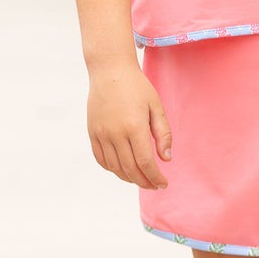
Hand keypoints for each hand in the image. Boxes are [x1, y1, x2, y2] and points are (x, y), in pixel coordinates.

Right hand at [87, 62, 172, 188]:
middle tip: (154, 186)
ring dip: (128, 178)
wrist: (109, 71)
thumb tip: (166, 159)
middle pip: (130, 169)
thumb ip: (163, 133)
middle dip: (144, 181)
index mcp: (134, 127)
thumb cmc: (137, 87)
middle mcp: (115, 133)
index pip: (145, 162)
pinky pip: (100, 158)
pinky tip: (123, 170)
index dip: (155, 177)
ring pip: (114, 167)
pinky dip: (112, 169)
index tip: (163, 184)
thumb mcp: (156, 106)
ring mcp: (101, 134)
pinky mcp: (92, 132)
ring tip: (141, 180)